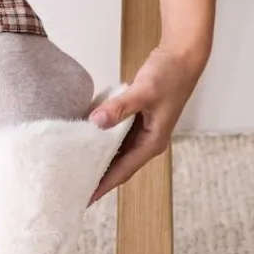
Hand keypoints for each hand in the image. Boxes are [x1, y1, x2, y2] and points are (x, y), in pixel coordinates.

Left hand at [85, 43, 208, 204]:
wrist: (182, 55)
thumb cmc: (169, 75)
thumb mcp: (144, 91)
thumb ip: (120, 107)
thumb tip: (95, 122)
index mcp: (152, 142)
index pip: (123, 171)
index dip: (103, 185)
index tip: (84, 199)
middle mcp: (147, 140)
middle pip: (118, 164)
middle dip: (98, 175)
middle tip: (71, 185)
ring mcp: (142, 128)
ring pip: (116, 149)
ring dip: (98, 156)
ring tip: (74, 165)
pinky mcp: (136, 115)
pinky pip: (115, 132)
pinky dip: (102, 135)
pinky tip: (85, 135)